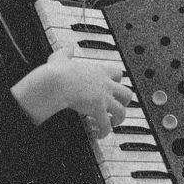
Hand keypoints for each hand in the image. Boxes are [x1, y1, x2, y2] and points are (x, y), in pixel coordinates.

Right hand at [12, 45, 134, 136]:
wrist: (57, 83)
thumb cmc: (58, 72)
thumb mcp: (62, 58)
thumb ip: (66, 53)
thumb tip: (67, 49)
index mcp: (98, 71)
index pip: (118, 73)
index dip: (117, 80)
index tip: (113, 86)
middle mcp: (105, 84)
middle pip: (127, 93)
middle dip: (124, 102)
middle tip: (117, 107)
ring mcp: (103, 98)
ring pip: (122, 111)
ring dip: (118, 119)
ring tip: (111, 124)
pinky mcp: (98, 109)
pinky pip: (106, 124)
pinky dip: (104, 131)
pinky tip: (98, 134)